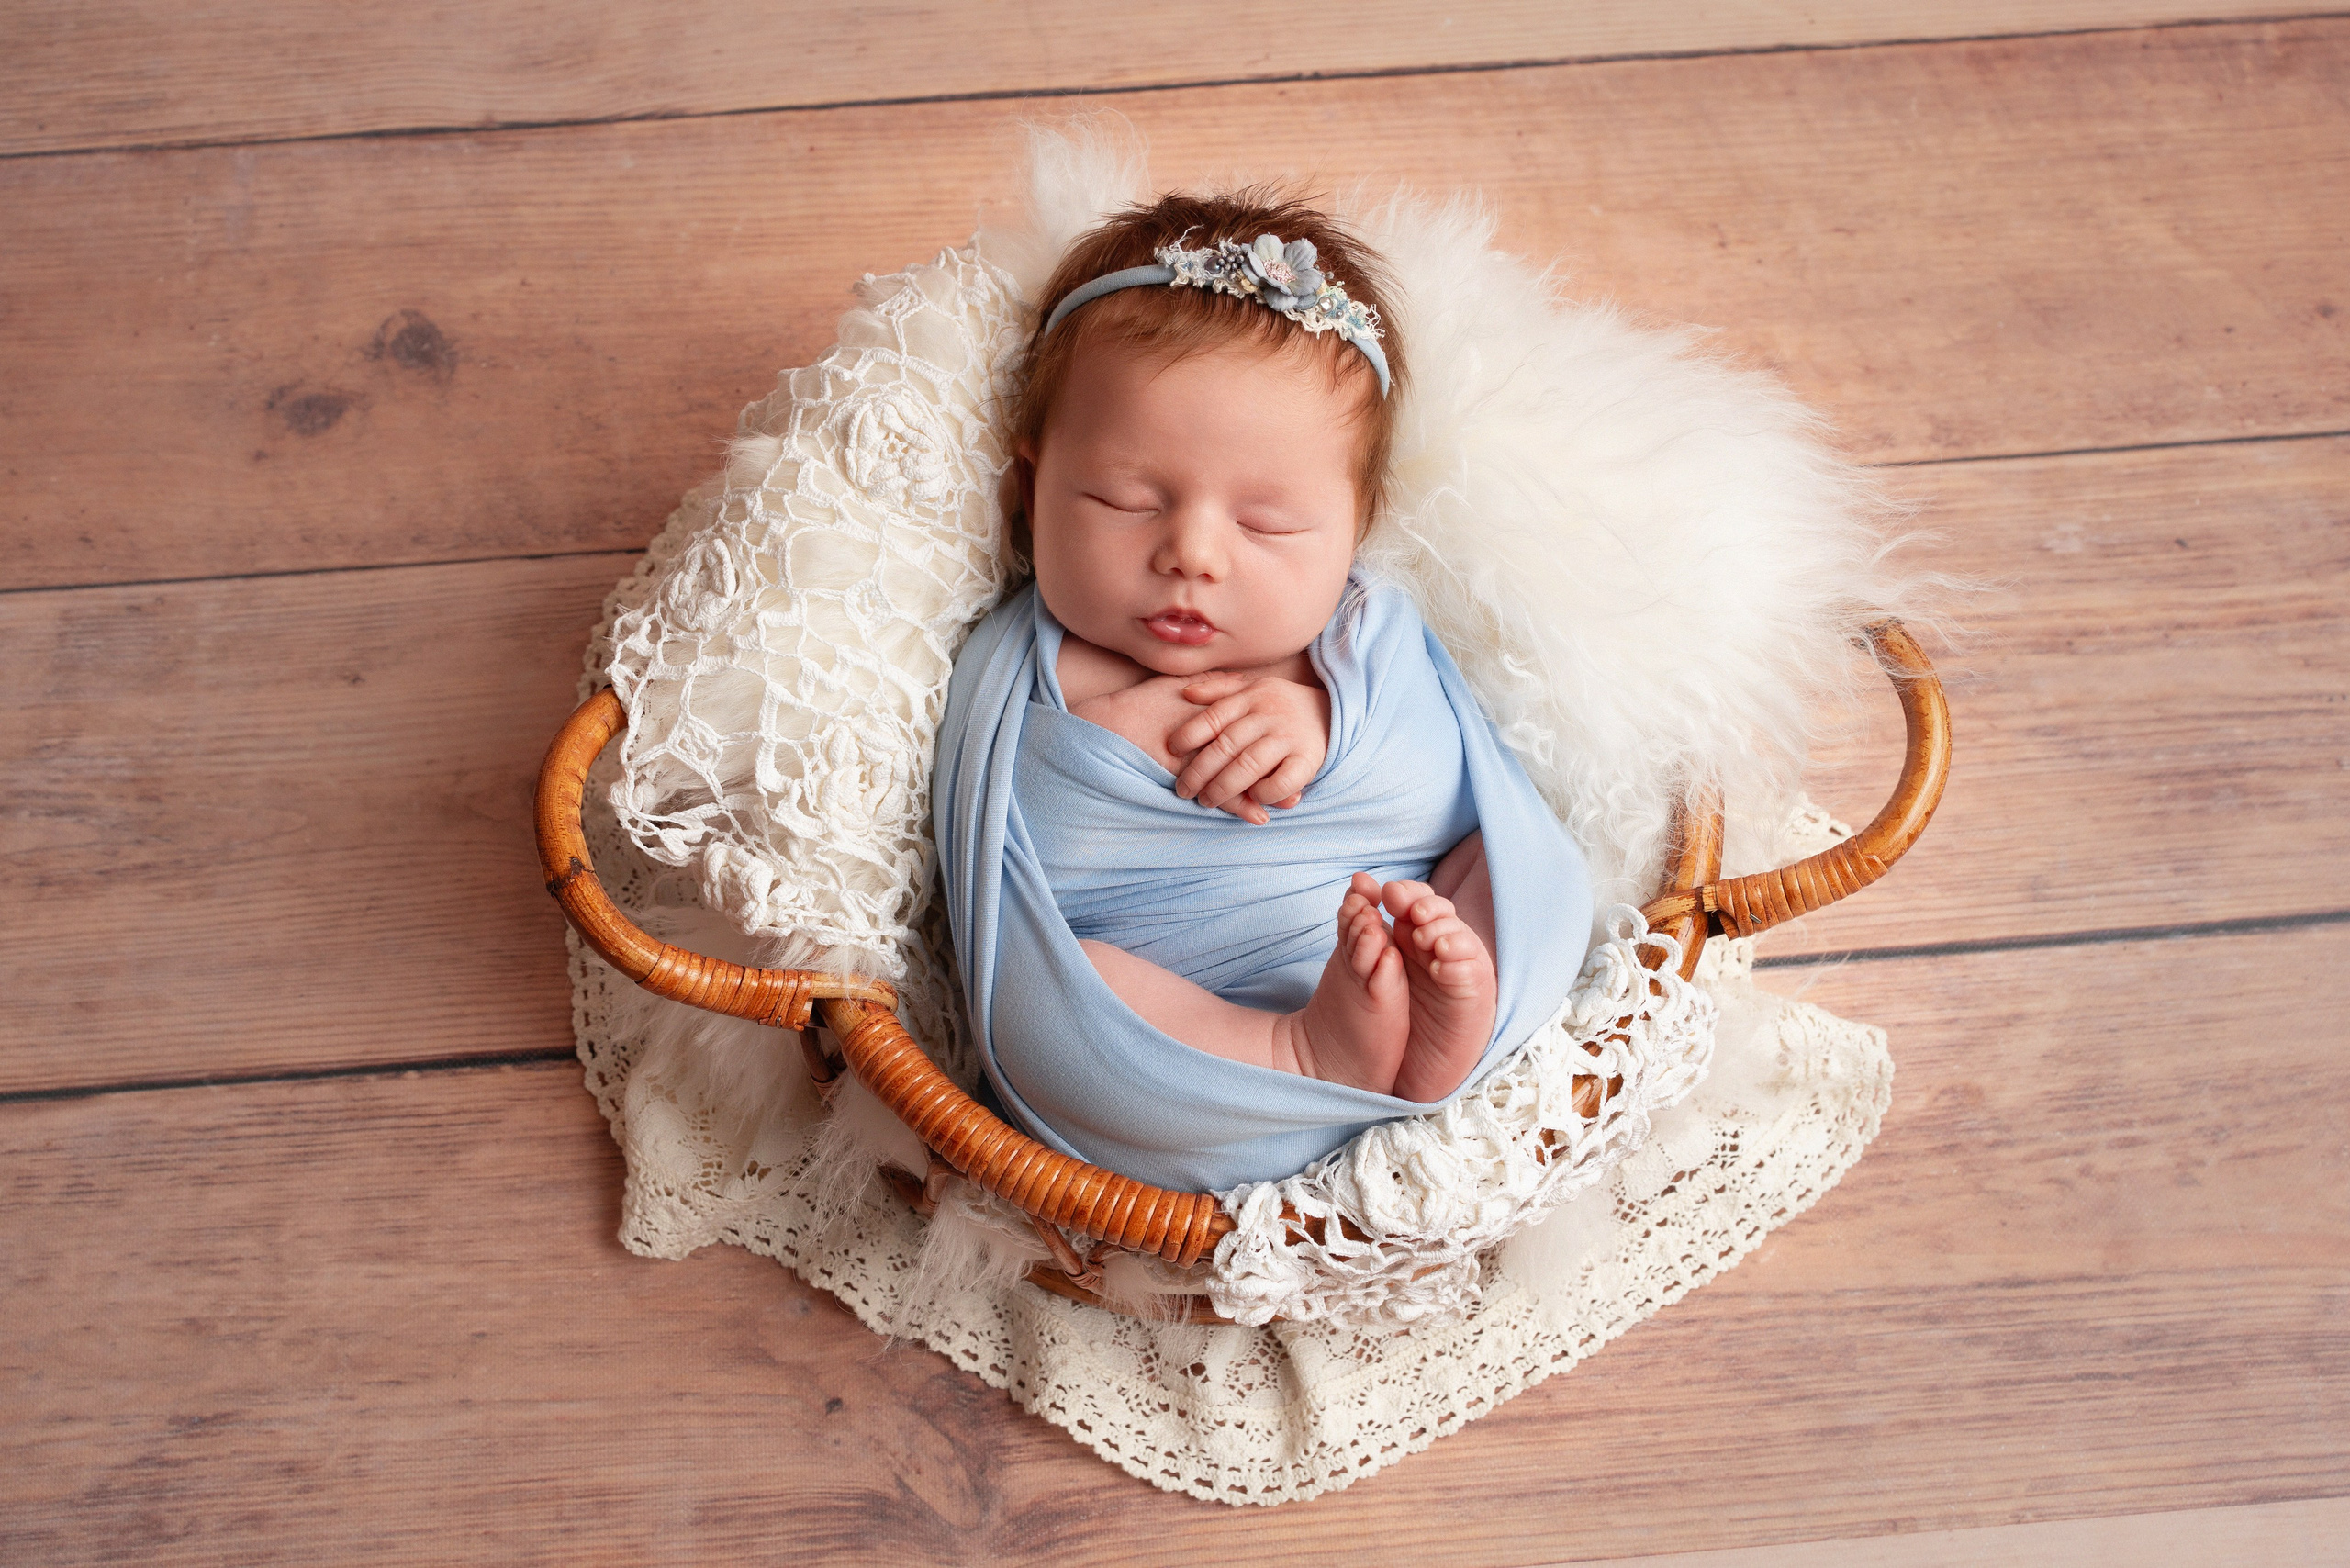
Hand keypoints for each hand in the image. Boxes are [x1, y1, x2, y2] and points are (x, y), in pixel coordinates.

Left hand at [1166, 671, 1330, 825]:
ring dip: (1223, 788)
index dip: (1189, 735)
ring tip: (1206, 801)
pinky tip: (1252, 799)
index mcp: (1251, 697)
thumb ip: (1219, 688)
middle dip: (1199, 772)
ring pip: (1248, 766)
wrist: (1333, 710)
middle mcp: (1268, 715)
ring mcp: (1289, 737)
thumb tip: (1186, 693)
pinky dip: (1264, 793)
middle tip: (1183, 790)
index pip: (1213, 717)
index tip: (1171, 750)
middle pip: (1226, 747)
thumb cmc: (1281, 702)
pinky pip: (1282, 782)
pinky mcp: (1308, 760)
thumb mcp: (1253, 686)